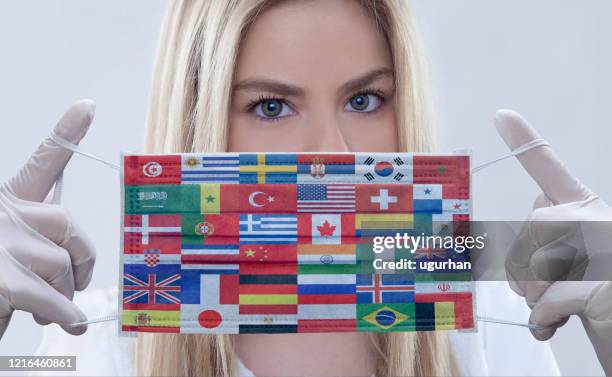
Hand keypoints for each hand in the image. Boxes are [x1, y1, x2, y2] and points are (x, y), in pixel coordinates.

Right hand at [0, 100, 96, 339]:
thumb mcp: (8, 252)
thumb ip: (38, 245)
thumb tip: (73, 267)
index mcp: (5, 202)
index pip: (43, 162)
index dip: (67, 132)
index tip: (88, 104)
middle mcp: (1, 213)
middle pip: (68, 224)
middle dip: (82, 259)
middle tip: (81, 283)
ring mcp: (0, 243)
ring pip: (61, 264)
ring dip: (66, 295)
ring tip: (54, 312)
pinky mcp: (1, 278)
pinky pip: (51, 297)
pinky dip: (67, 315)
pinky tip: (72, 324)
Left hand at [495, 110, 611, 374]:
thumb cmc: (593, 304)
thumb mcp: (568, 267)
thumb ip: (550, 237)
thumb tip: (539, 202)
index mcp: (585, 213)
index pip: (550, 170)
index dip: (524, 141)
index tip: (501, 115)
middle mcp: (597, 220)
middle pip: (530, 228)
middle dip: (522, 269)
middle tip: (538, 293)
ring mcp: (606, 247)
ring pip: (534, 263)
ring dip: (534, 297)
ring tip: (554, 310)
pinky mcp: (606, 283)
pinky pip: (546, 298)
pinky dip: (542, 319)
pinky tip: (554, 324)